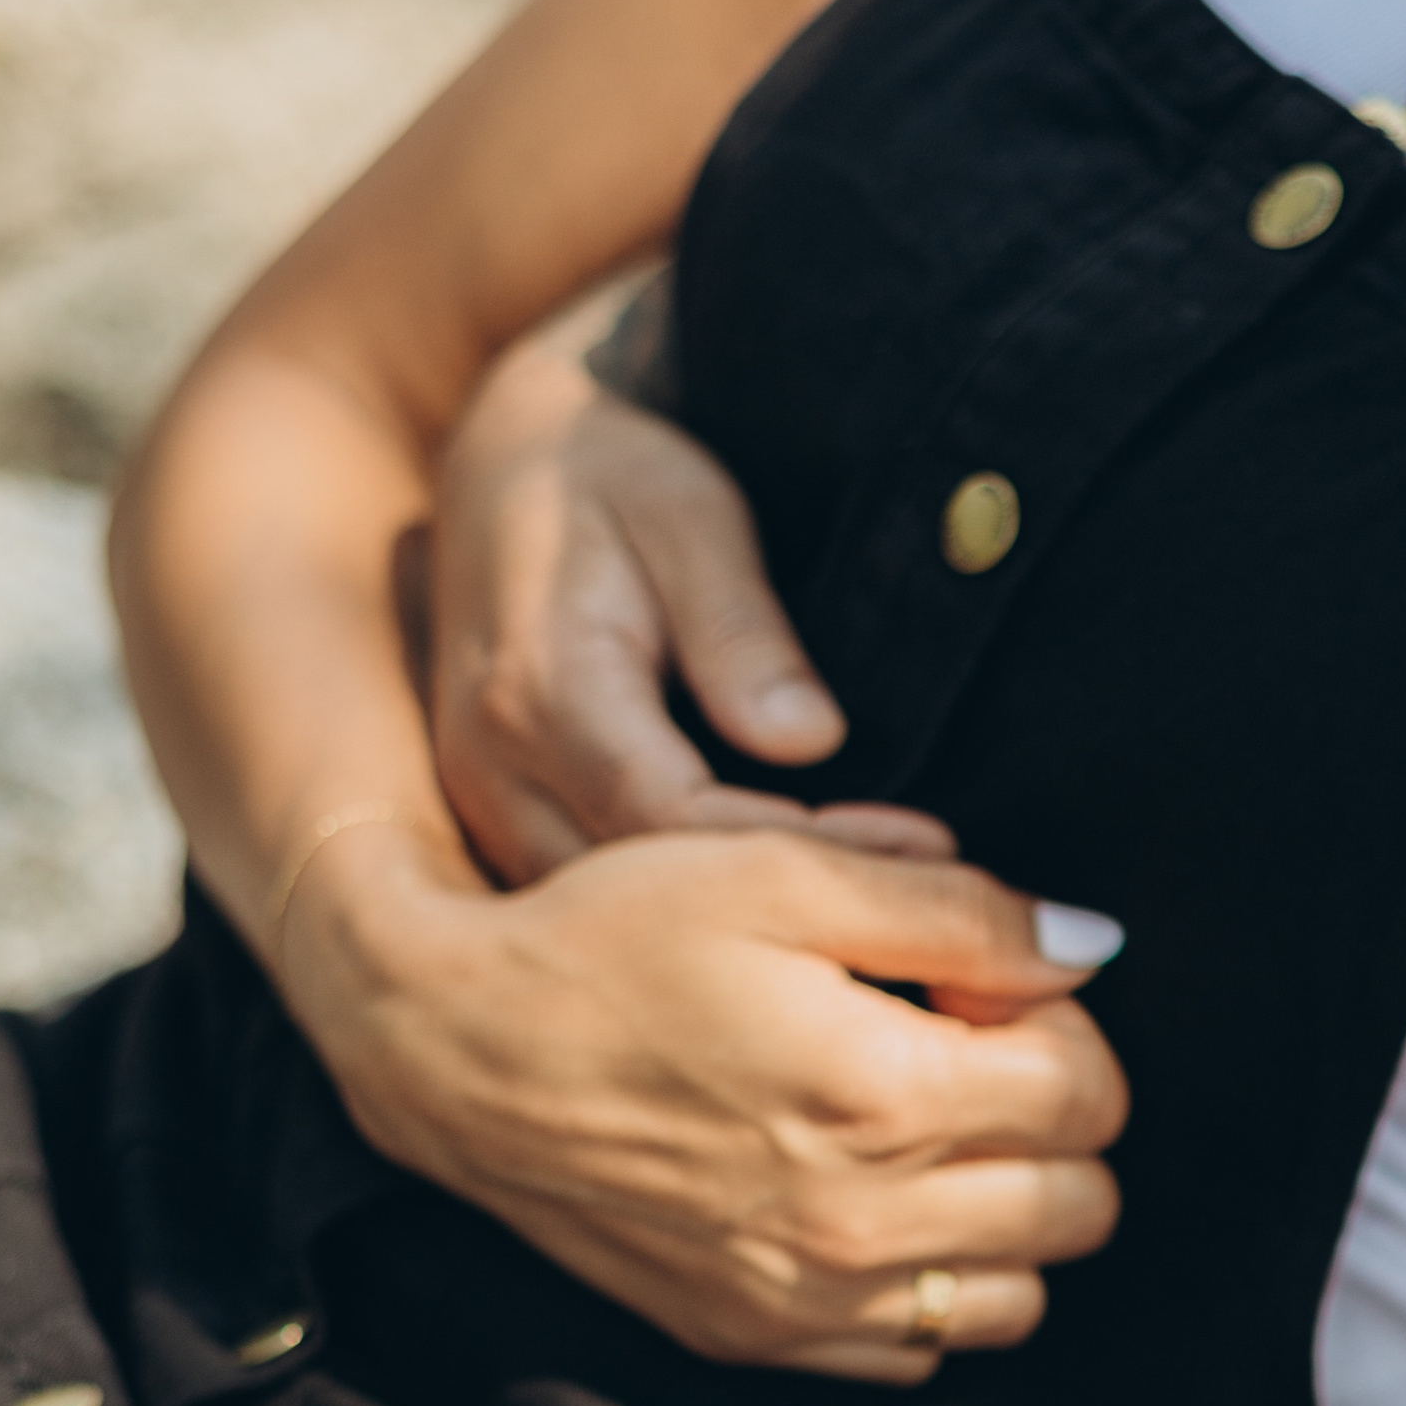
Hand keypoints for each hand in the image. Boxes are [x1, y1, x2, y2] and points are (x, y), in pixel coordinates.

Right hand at [289, 817, 1128, 1375]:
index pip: (1087, 1094)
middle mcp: (862, 1222)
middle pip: (1078, 1205)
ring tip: (930, 1138)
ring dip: (1008, 1218)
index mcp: (885, 1097)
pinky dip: (929, 1287)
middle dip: (1049, 1122)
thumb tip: (1090, 946)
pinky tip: (874, 1206)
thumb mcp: (784, 873)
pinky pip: (921, 1351)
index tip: (981, 992)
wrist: (454, 1048)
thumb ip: (960, 909)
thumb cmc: (615, 936)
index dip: (1057, 1026)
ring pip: (1018, 1296)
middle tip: (965, 1059)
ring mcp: (809, 1298)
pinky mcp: (757, 1338)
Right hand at [431, 325, 943, 883]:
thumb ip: (742, 631)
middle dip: (784, 914)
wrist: (504, 470)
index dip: (798, 848)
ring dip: (740, 935)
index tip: (914, 850)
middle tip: (918, 904)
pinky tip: (790, 923)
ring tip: (872, 928)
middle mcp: (496, 769)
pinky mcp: (501, 829)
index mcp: (540, 689)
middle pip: (644, 893)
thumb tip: (811, 740)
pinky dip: (690, 928)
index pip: (672, 814)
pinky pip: (597, 908)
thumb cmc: (615, 479)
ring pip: (616, 925)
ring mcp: (488, 809)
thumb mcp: (691, 519)